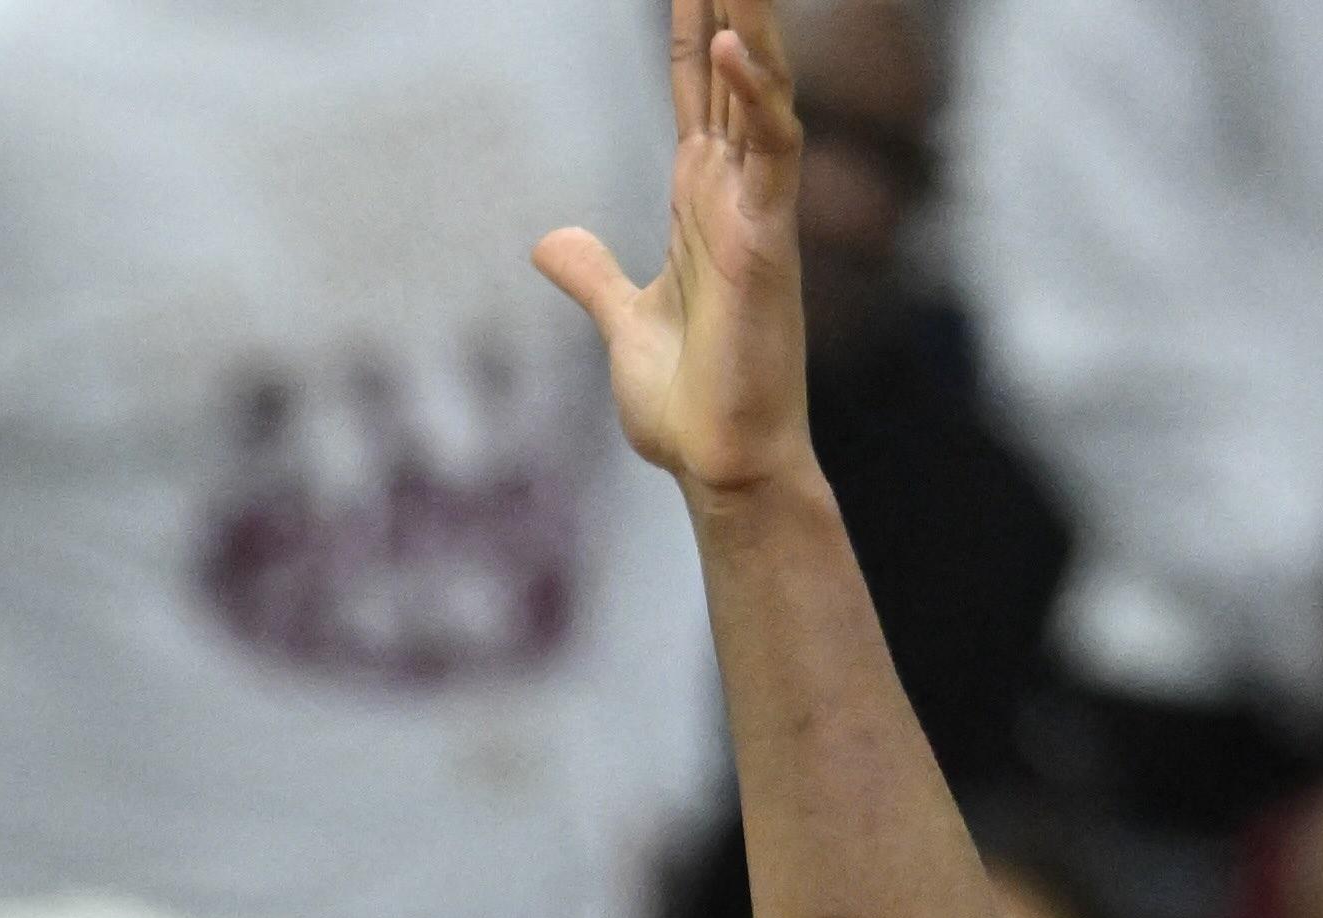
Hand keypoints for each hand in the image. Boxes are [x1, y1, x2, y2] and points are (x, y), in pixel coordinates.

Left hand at [532, 0, 815, 498]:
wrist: (719, 466)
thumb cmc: (688, 403)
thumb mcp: (623, 323)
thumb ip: (593, 275)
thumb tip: (551, 242)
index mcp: (701, 203)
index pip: (695, 95)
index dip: (689, 29)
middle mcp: (736, 194)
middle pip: (732, 73)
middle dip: (730, 4)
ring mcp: (758, 213)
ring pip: (760, 92)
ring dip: (751, 24)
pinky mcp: (770, 242)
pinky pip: (771, 150)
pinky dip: (755, 95)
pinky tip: (732, 44)